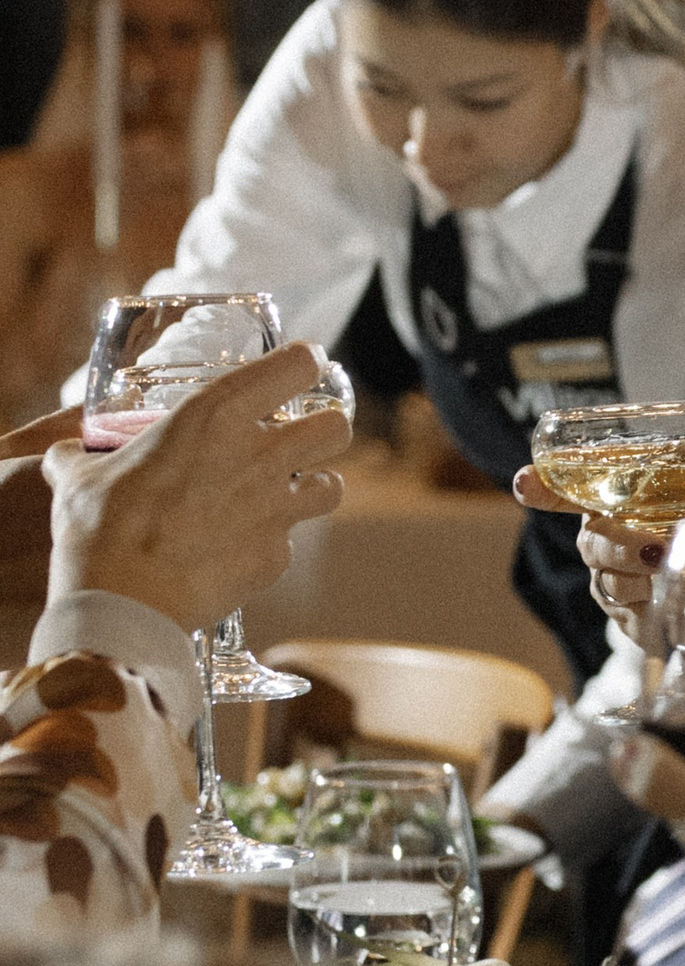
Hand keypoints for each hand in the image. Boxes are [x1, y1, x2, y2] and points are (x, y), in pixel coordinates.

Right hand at [44, 342, 351, 630]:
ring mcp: (276, 508)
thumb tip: (66, 455)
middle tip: (299, 438)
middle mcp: (260, 455)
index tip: (299, 368)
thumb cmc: (101, 528)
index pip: (295, 366)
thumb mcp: (81, 476)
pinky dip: (268, 543)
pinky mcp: (277, 557)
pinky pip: (287, 542)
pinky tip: (237, 549)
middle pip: (337, 425)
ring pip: (332, 485)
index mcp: (216, 415)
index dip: (303, 364)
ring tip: (284, 493)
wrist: (122, 600)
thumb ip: (84, 456)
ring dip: (312, 486)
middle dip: (325, 429)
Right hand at [514, 465, 660, 643]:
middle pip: (594, 546)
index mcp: (611, 509)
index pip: (567, 494)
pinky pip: (637, 620)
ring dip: (648, 582)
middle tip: (656, 550)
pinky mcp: (630, 623)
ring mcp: (612, 587)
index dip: (544, 488)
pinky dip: (665, 613)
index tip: (525, 484)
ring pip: (614, 586)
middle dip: (623, 548)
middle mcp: (602, 547)